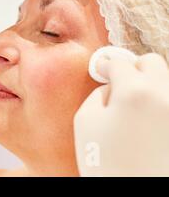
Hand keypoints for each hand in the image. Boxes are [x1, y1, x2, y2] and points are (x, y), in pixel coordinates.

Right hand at [74, 53, 168, 175]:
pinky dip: (160, 103)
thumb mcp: (85, 122)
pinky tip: (150, 119)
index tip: (102, 69)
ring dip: (151, 85)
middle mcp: (165, 95)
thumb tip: (112, 85)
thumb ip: (98, 93)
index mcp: (135, 91)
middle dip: (134, 68)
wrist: (136, 190)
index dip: (106, 65)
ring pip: (167, 80)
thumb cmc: (105, 163)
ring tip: (137, 105)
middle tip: (121, 83)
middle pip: (151, 62)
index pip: (120, 63)